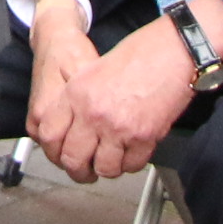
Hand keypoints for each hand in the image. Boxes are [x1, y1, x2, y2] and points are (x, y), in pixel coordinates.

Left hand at [30, 0, 214, 182]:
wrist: (173, 52)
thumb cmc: (139, 55)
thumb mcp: (93, 67)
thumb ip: (77, 94)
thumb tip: (66, 119)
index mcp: (76, 93)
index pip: (49, 134)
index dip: (54, 151)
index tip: (62, 155)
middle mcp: (93, 113)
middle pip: (73, 159)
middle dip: (80, 171)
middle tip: (86, 171)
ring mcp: (118, 127)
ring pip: (104, 168)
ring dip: (108, 169)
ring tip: (113, 160)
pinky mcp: (143, 137)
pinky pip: (132, 165)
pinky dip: (132, 163)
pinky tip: (132, 152)